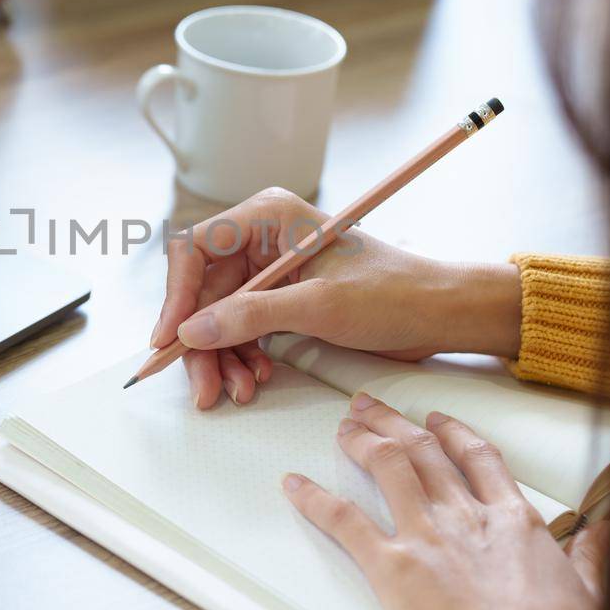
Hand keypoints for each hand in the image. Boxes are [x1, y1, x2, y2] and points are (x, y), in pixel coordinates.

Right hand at [151, 188, 521, 408]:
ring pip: (220, 318)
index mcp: (268, 217)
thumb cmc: (392, 293)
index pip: (196, 249)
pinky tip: (256, 379)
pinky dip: (243, 358)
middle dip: (203, 343)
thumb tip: (192, 332)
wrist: (438, 314)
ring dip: (223, 358)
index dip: (177, 296)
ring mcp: (271, 272)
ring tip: (239, 392)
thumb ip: (251, 316)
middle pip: (204, 293)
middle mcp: (262, 239)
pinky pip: (243, 330)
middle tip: (204, 388)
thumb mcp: (319, 305)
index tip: (171, 340)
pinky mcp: (282, 300)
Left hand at [283, 394, 609, 609]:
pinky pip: (347, 522)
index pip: (479, 458)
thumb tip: (607, 529)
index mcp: (514, 521)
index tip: (436, 419)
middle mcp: (467, 516)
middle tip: (370, 406)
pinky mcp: (393, 568)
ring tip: (344, 424)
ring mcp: (428, 536)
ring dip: (362, 439)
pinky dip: (316, 499)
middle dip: (394, 423)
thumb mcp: (594, 595)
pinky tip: (294, 484)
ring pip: (389, 465)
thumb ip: (594, 557)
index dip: (454, 433)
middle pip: (425, 450)